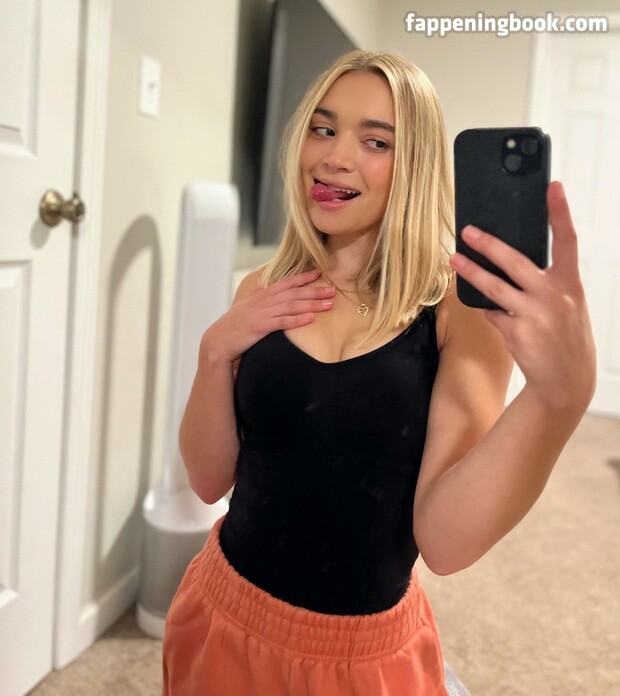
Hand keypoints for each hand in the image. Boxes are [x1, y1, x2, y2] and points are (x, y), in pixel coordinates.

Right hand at [201, 268, 334, 363]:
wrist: (218, 341)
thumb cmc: (233, 325)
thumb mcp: (245, 305)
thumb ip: (257, 294)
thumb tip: (264, 283)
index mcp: (261, 295)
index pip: (286, 283)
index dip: (303, 277)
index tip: (319, 273)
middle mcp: (263, 301)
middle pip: (293, 293)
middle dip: (314, 290)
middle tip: (333, 290)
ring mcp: (262, 313)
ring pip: (291, 306)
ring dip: (312, 304)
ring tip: (329, 304)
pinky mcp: (260, 327)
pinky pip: (282, 322)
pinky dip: (297, 319)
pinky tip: (311, 318)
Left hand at [449, 181, 595, 411]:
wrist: (566, 380)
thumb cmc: (565, 335)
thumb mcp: (568, 305)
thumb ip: (547, 283)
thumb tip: (510, 263)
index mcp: (570, 283)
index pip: (567, 241)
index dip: (560, 212)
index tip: (552, 186)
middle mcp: (554, 296)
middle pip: (515, 261)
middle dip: (489, 244)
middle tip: (468, 231)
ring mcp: (534, 315)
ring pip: (494, 287)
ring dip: (471, 272)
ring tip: (454, 260)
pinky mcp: (516, 333)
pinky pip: (493, 314)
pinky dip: (491, 313)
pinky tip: (499, 318)